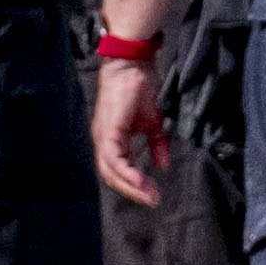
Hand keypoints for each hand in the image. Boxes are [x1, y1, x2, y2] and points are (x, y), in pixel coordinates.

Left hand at [88, 56, 171, 204]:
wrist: (133, 64)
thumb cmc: (140, 88)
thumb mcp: (154, 122)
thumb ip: (157, 144)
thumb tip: (163, 166)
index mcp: (112, 140)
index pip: (119, 170)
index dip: (134, 185)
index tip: (154, 195)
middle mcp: (103, 141)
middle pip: (111, 176)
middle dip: (132, 192)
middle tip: (152, 200)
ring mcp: (102, 136)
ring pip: (110, 171)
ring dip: (130, 186)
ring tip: (149, 194)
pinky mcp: (107, 131)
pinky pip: (114, 159)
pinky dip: (126, 173)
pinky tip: (140, 181)